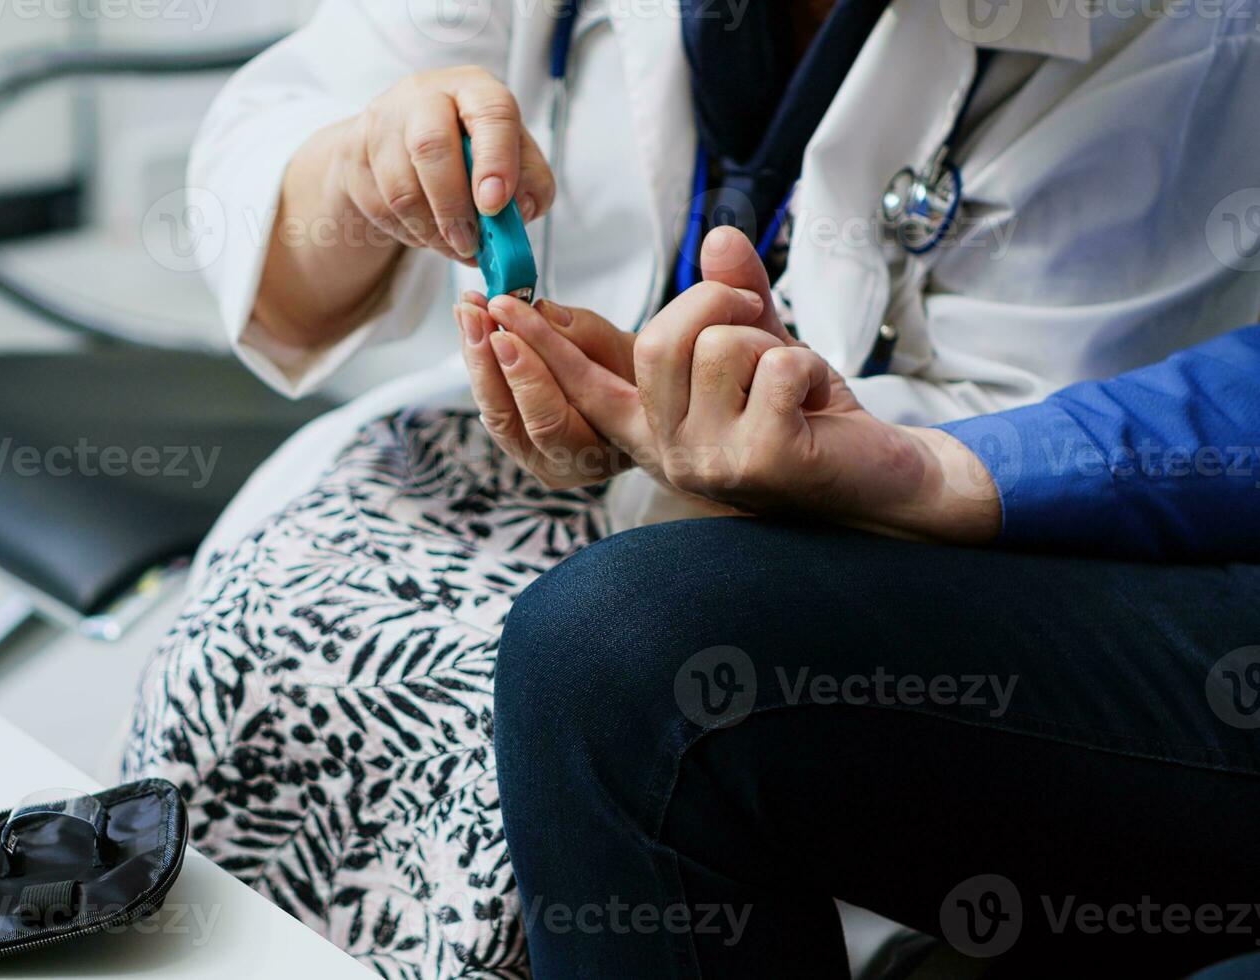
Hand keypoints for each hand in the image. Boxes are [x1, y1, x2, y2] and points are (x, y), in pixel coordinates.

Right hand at [333, 66, 554, 261]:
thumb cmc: (468, 149)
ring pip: (401, 189)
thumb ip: (531, 183)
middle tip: (469, 243)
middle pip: (432, 147)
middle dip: (454, 206)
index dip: (496, 161)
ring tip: (453, 245)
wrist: (400, 144)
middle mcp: (425, 95)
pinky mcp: (355, 152)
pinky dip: (410, 232)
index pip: (491, 113)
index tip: (496, 204)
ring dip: (431, 230)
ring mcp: (383, 122)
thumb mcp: (513, 157)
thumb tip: (521, 212)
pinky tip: (426, 232)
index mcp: (474, 89)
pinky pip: (381, 207)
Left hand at [456, 292, 631, 489]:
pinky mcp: (513, 433)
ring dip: (474, 353)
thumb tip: (542, 314)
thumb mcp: (630, 354)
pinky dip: (479, 356)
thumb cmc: (641, 382)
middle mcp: (556, 465)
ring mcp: (529, 453)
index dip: (526, 374)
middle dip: (487, 359)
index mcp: (594, 458)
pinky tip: (471, 321)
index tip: (507, 328)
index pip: (548, 420)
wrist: (638, 400)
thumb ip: (588, 336)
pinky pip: (490, 397)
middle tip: (476, 312)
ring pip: (490, 406)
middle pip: (507, 417)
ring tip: (467, 308)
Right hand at [495, 227, 1001, 542]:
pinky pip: (772, 366)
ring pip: (718, 346)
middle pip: (661, 339)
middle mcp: (668, 450)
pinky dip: (808, 365)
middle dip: (719, 304)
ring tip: (793, 382)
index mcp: (654, 425)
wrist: (882, 480)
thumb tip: (717, 236)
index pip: (584, 385)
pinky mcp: (758, 461)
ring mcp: (709, 461)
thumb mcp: (763, 344)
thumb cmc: (812, 418)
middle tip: (758, 319)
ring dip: (774, 343)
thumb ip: (733, 293)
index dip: (541, 347)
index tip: (495, 308)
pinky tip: (816, 406)